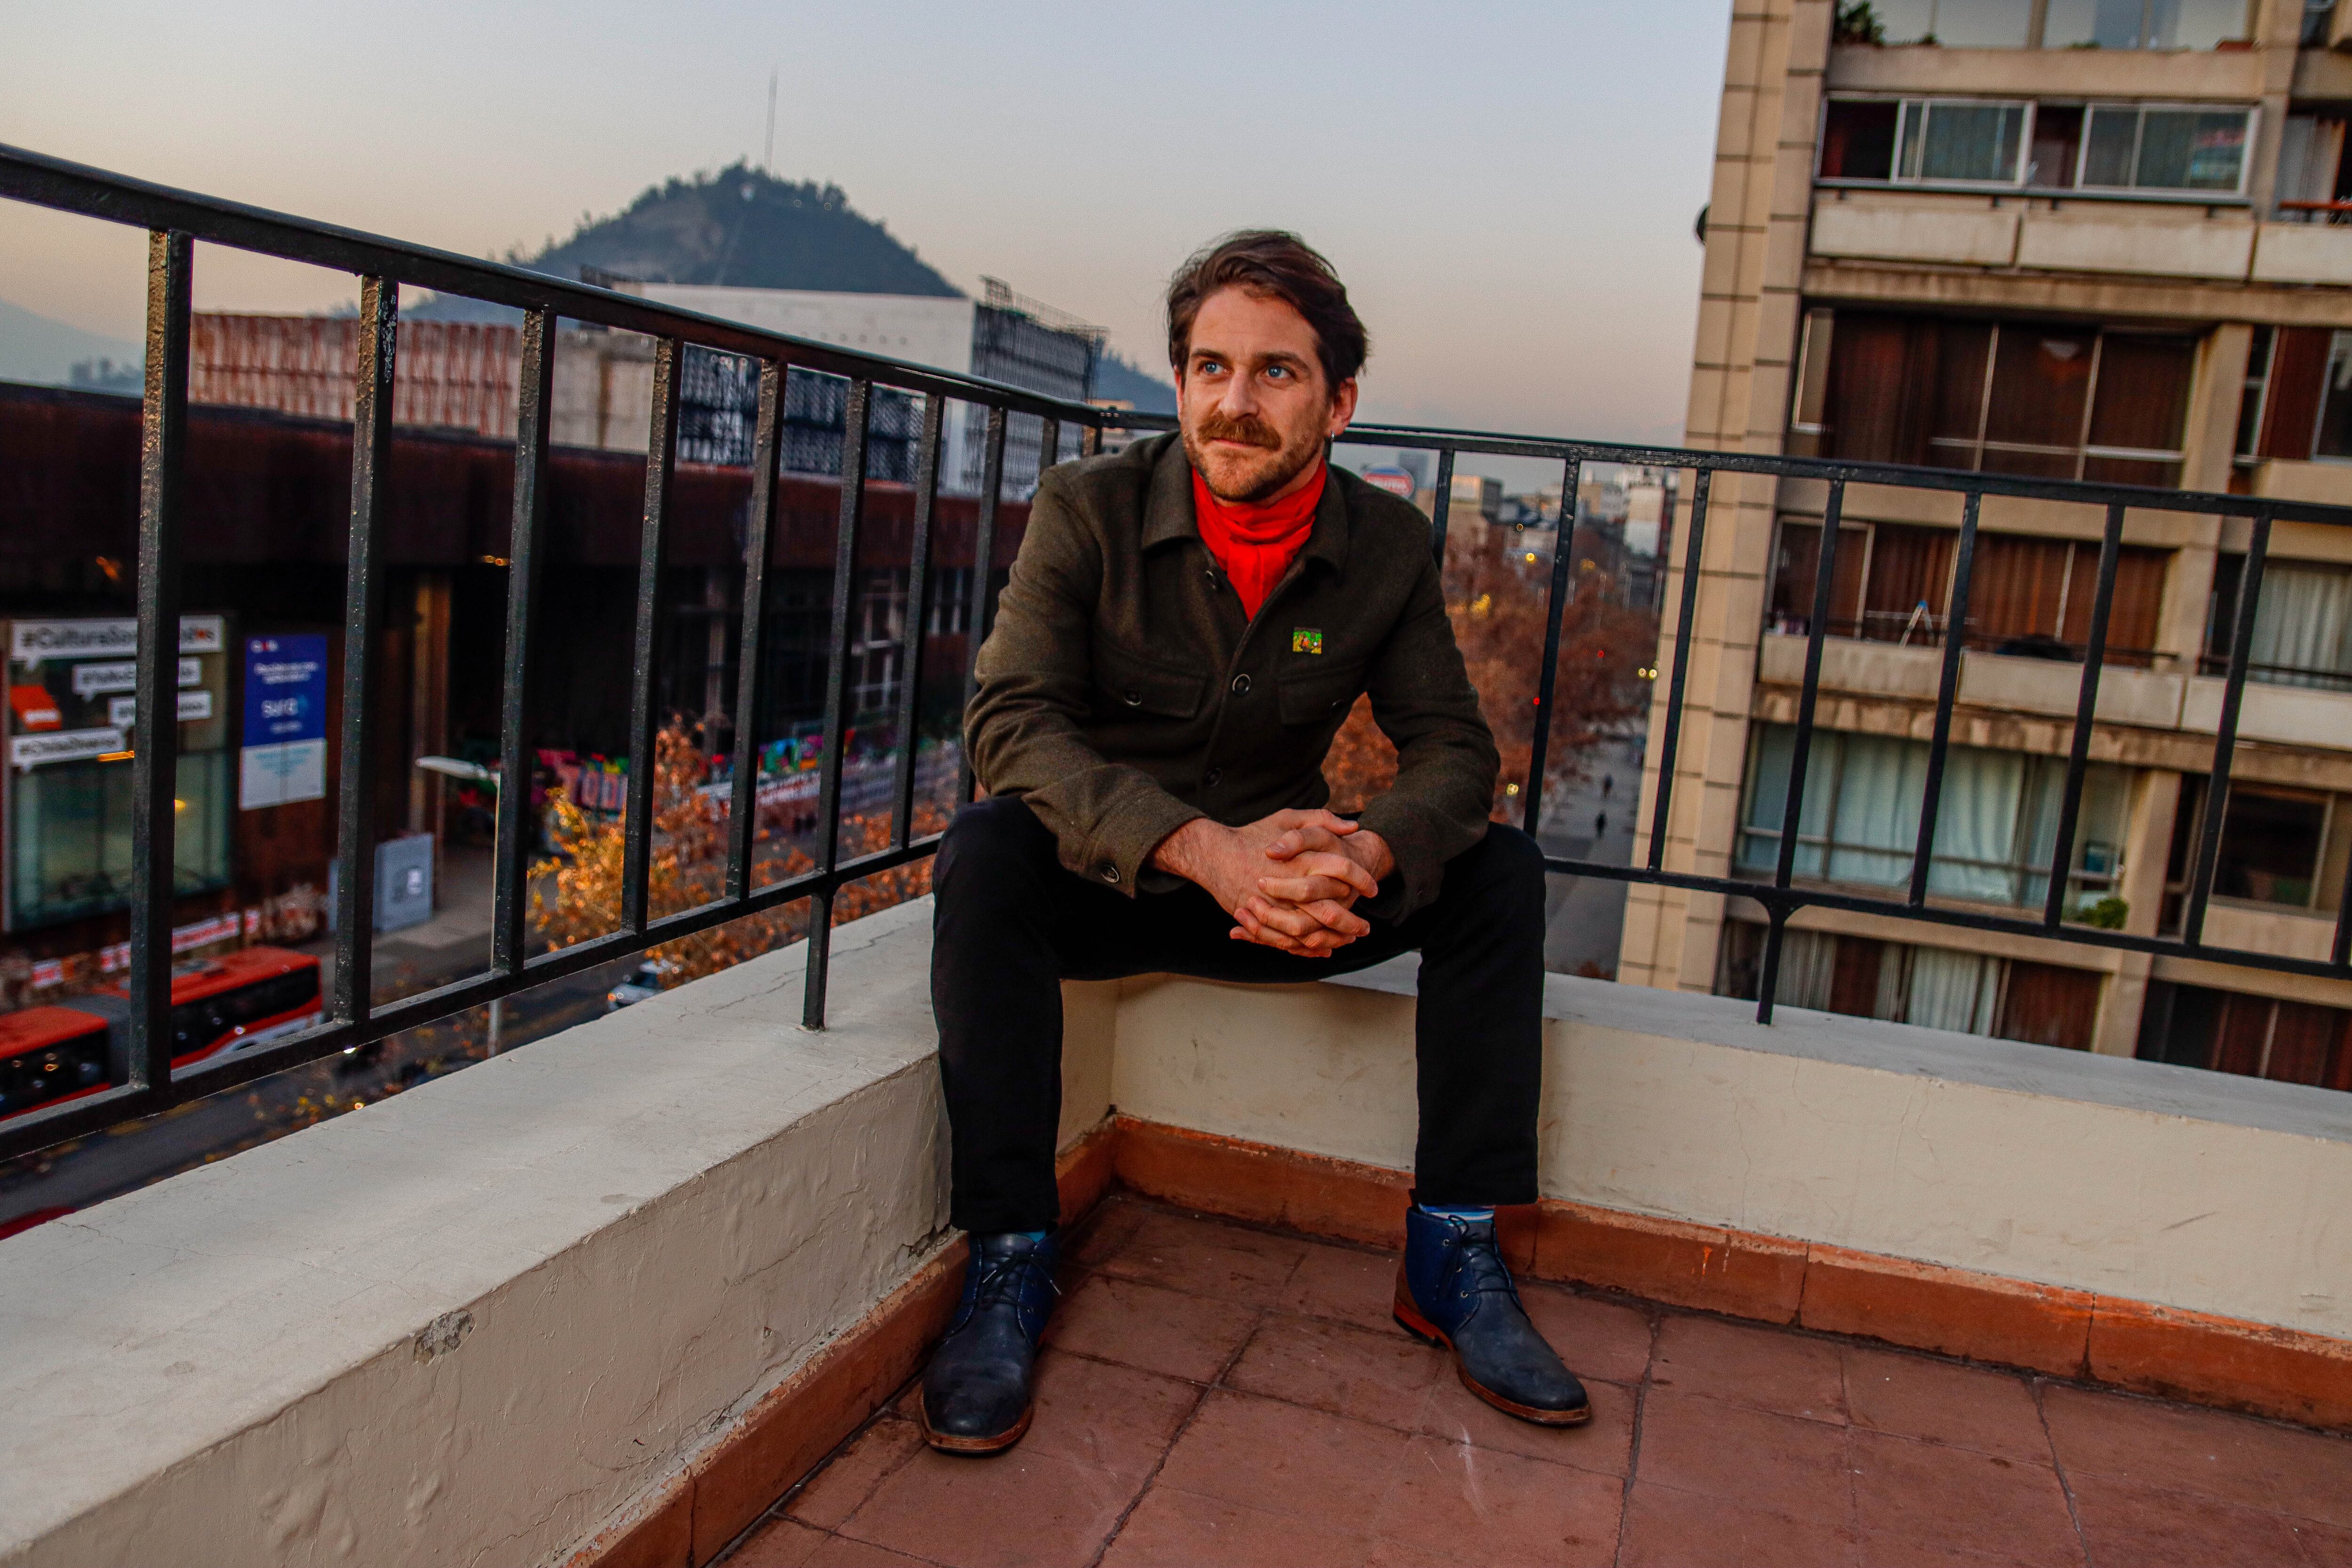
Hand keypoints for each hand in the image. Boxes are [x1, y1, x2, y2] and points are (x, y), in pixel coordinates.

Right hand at [1152, 810, 1389, 956]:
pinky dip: (1308, 949)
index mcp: (1302, 857)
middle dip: (1352, 922)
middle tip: (1365, 928)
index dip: (1363, 880)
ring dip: (1333, 939)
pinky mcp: (1261, 921)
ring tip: (1347, 940)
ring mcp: (1275, 906)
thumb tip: (1353, 827)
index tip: (1374, 888)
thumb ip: (1321, 819)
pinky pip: (1289, 942)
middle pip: (1331, 910)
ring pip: (1311, 931)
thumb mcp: (1287, 818)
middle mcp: (1291, 884)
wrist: (1215, 854)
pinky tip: (1322, 948)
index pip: (1343, 870)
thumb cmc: (1253, 835)